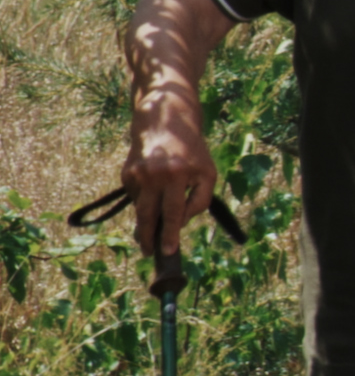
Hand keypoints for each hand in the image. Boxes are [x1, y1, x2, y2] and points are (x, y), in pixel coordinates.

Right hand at [124, 104, 214, 261]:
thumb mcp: (207, 173)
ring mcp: (137, 175)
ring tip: (149, 234)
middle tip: (149, 253)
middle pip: (148, 215)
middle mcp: (153, 176)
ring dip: (145, 223)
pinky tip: (153, 195)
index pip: (173, 212)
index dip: (170, 234)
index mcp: (176, 176)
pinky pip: (136, 197)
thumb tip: (181, 221)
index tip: (167, 251)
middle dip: (148, 237)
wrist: (164, 123)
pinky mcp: (127, 174)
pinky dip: (145, 202)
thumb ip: (199, 200)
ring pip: (140, 208)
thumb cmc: (192, 153)